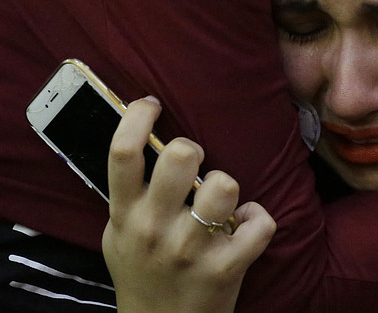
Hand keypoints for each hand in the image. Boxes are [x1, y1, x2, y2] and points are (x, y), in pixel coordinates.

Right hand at [103, 97, 275, 312]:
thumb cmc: (142, 272)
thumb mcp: (117, 233)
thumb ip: (127, 192)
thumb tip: (139, 133)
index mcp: (125, 214)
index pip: (122, 152)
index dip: (138, 117)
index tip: (151, 104)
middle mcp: (155, 229)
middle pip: (181, 156)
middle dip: (193, 149)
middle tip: (194, 164)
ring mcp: (191, 250)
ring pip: (225, 185)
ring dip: (227, 186)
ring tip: (221, 201)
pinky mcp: (226, 268)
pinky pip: (260, 223)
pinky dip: (259, 219)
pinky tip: (245, 225)